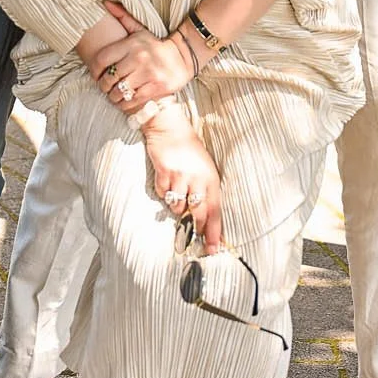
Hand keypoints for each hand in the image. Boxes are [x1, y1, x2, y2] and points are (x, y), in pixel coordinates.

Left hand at [82, 1, 193, 110]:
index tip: (96, 75)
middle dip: (104, 86)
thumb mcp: (140, 30)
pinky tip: (125, 101)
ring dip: (113, 96)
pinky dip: (125, 104)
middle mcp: (139, 58)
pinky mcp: (156, 87)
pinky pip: (133, 101)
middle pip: (109, 78)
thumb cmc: (156, 45)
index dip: (94, 70)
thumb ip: (122, 16)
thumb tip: (105, 2)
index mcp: (132, 44)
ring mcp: (148, 74)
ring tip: (114, 95)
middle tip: (105, 87)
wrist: (183, 57)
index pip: (102, 59)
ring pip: (120, 91)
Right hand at [143, 114, 223, 251]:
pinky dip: (163, 192)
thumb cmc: (191, 151)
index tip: (213, 249)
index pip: (215, 211)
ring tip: (177, 190)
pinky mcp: (164, 173)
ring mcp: (180, 176)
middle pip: (197, 214)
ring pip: (177, 207)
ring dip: (176, 205)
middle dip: (194, 227)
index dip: (214, 232)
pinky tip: (166, 179)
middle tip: (191, 236)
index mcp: (212, 179)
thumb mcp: (206, 170)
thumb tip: (203, 220)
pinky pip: (163, 194)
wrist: (171, 128)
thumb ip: (206, 192)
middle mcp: (198, 179)